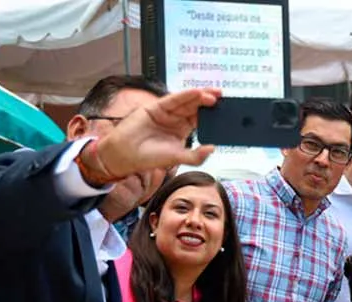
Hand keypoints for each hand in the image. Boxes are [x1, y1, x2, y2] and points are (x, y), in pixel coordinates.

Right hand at [92, 88, 220, 178]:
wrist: (126, 155)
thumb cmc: (150, 157)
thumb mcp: (178, 158)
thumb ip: (195, 156)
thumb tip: (212, 149)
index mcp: (183, 130)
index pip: (201, 120)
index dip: (212, 115)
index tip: (226, 112)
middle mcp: (176, 119)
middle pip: (196, 108)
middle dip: (209, 103)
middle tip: (224, 99)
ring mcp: (167, 112)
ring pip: (187, 102)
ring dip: (200, 97)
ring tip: (214, 95)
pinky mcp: (157, 106)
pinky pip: (173, 99)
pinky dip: (185, 95)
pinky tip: (197, 92)